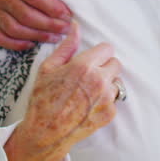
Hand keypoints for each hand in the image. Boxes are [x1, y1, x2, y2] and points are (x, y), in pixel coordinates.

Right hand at [0, 0, 71, 49]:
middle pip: (25, 15)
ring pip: (15, 29)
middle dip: (49, 25)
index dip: (53, 8)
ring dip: (38, 36)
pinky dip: (18, 44)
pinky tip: (34, 43)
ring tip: (55, 36)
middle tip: (66, 28)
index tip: (68, 15)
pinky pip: (1, 38)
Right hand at [4, 22, 122, 160]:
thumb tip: (76, 27)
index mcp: (84, 66)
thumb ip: (66, 46)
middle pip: (115, 64)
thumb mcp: (48, 68)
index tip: (91, 59)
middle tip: (88, 76)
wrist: (45, 132)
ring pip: (116, 82)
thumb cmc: (43, 100)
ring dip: (106, 84)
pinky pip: (114, 100)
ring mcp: (106, 98)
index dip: (98, 53)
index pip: (107, 48)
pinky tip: (89, 105)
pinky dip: (105, 101)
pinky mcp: (109, 113)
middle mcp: (99, 81)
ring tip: (87, 92)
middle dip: (104, 67)